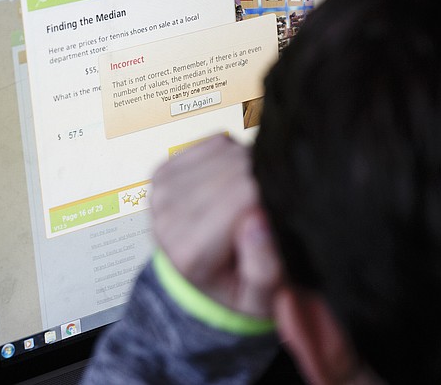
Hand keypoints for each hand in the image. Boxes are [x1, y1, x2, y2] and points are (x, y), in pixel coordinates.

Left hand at [151, 135, 281, 317]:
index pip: (245, 194)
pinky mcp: (165, 170)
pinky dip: (232, 156)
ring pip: (226, 151)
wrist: (199, 280)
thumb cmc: (236, 287)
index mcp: (191, 252)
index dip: (272, 195)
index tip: (279, 213)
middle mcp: (168, 218)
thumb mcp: (260, 298)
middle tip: (267, 205)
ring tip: (250, 198)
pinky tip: (232, 183)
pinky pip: (215, 142)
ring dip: (247, 165)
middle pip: (234, 167)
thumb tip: (258, 221)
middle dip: (261, 178)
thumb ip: (264, 269)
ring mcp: (162, 191)